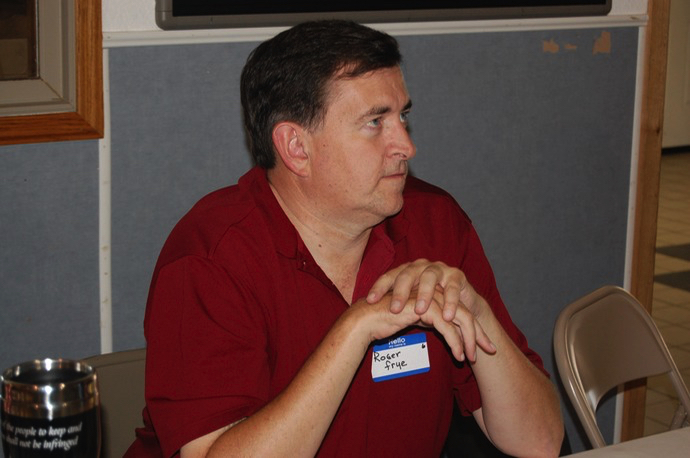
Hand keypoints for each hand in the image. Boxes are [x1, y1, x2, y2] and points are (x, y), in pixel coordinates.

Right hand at [357, 287, 495, 362]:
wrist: (365, 320)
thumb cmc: (386, 321)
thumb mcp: (415, 320)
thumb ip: (430, 320)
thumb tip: (448, 331)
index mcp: (433, 294)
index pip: (459, 311)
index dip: (473, 329)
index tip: (482, 346)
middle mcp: (434, 293)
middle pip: (465, 313)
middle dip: (479, 333)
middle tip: (490, 351)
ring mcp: (430, 298)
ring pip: (461, 318)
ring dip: (469, 340)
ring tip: (471, 358)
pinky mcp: (424, 308)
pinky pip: (448, 327)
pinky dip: (456, 342)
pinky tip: (458, 355)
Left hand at [367, 259, 470, 320]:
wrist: (460, 304)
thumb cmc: (430, 305)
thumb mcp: (410, 306)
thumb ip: (395, 306)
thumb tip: (366, 314)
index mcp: (406, 271)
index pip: (389, 277)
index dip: (379, 287)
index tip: (370, 301)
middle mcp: (421, 266)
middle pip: (407, 274)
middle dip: (400, 292)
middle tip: (394, 309)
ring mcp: (439, 269)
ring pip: (429, 277)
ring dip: (424, 294)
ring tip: (420, 311)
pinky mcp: (457, 275)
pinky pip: (452, 286)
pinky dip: (449, 301)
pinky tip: (446, 315)